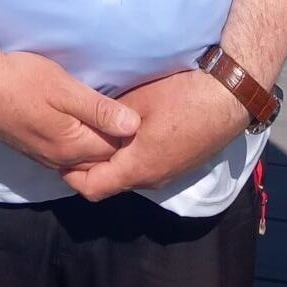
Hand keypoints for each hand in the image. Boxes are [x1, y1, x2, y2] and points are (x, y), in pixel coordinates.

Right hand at [0, 50, 140, 171]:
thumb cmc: (21, 79)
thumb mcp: (64, 88)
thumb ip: (99, 109)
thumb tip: (135, 126)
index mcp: (72, 146)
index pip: (115, 149)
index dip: (128, 131)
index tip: (138, 107)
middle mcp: (59, 159)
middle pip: (99, 158)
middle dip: (115, 141)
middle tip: (126, 110)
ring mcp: (43, 156)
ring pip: (81, 157)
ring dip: (96, 141)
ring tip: (105, 115)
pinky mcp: (31, 147)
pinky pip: (65, 153)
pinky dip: (78, 142)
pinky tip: (78, 122)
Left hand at [62, 69, 248, 201]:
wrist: (227, 97)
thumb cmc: (180, 98)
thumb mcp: (136, 103)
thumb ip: (108, 117)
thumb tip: (84, 122)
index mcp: (137, 169)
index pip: (93, 188)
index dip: (72, 175)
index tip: (60, 152)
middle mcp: (152, 179)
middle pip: (111, 182)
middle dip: (90, 165)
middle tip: (75, 137)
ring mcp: (169, 173)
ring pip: (129, 174)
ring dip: (112, 159)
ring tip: (98, 131)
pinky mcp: (180, 163)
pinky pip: (147, 166)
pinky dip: (131, 155)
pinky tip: (127, 131)